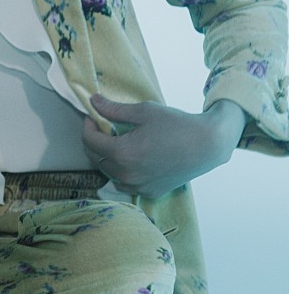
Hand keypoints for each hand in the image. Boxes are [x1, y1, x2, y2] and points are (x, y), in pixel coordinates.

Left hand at [82, 94, 246, 198]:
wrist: (206, 145)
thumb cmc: (176, 125)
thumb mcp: (143, 111)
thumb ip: (113, 109)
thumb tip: (92, 101)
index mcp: (122, 153)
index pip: (90, 141)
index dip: (87, 126)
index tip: (92, 116)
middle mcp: (127, 174)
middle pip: (95, 158)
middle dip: (94, 141)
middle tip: (103, 127)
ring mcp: (138, 186)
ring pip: (108, 172)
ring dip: (106, 157)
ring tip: (117, 141)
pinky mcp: (149, 192)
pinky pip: (125, 183)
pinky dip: (121, 171)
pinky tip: (130, 157)